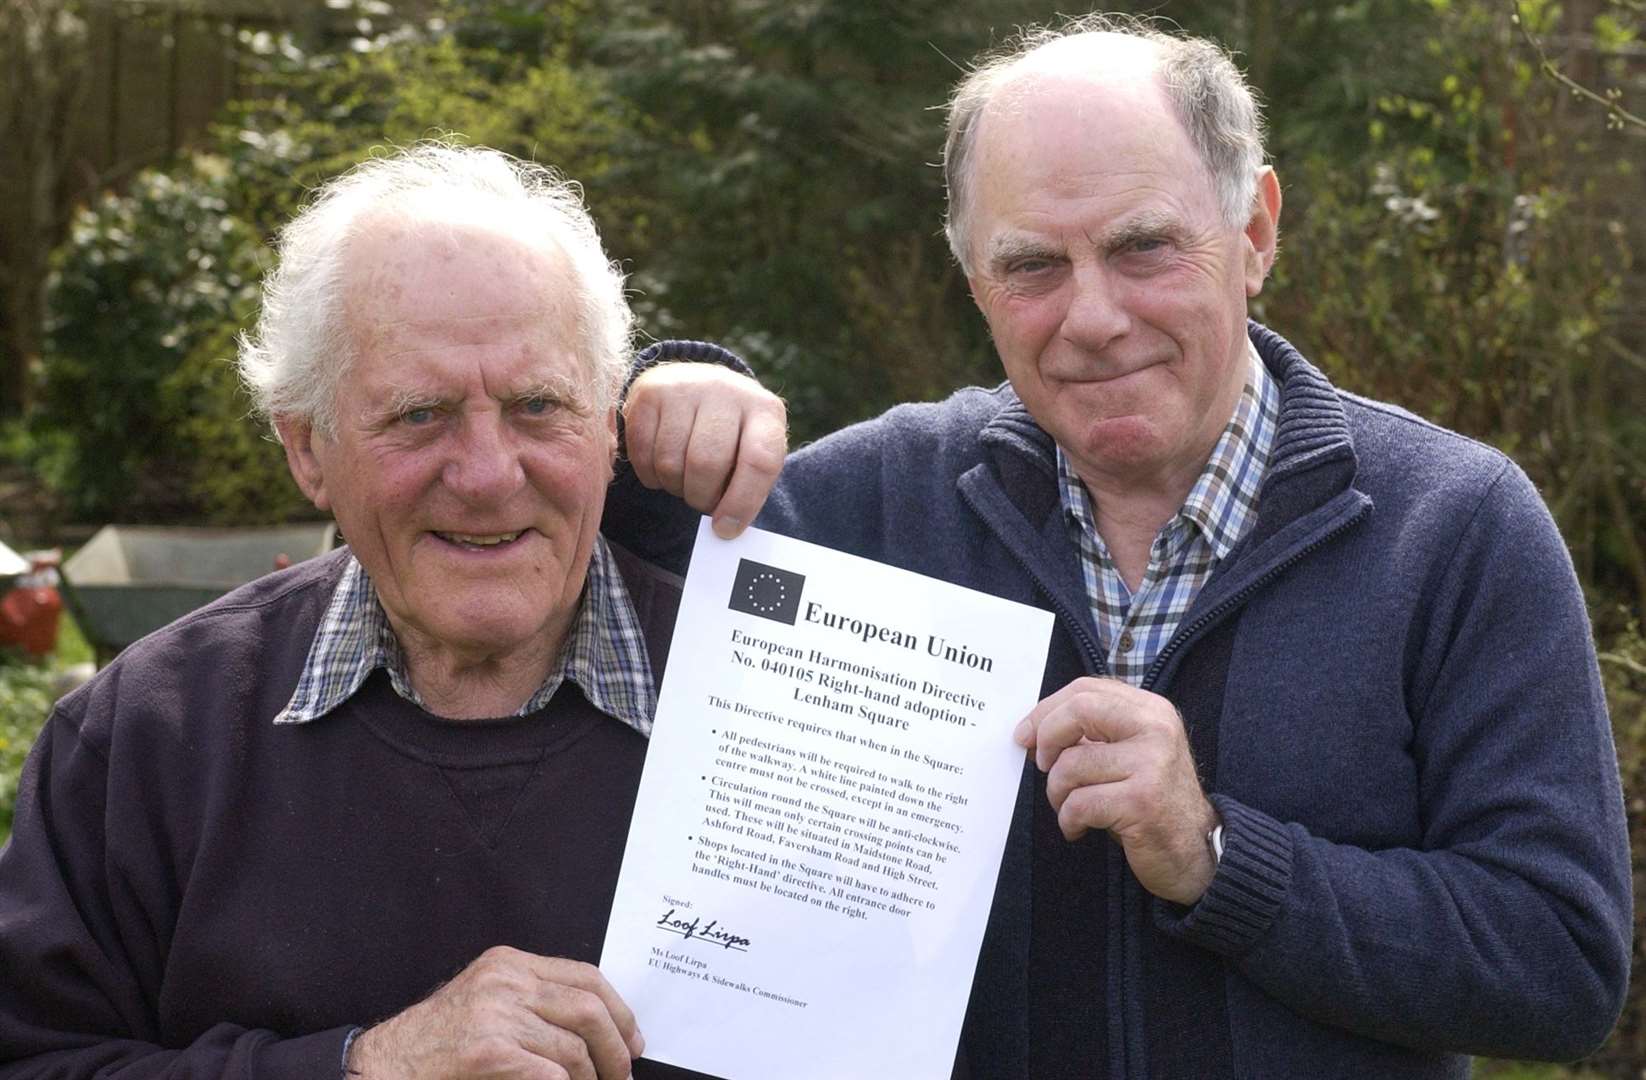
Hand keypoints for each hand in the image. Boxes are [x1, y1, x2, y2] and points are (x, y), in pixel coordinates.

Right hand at [347, 946, 642, 1079]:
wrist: (385, 1064)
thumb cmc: (438, 1042)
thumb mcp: (488, 1001)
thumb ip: (534, 1001)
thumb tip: (597, 1026)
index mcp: (510, 963)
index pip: (586, 977)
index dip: (619, 1010)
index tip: (633, 1039)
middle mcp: (506, 980)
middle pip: (589, 1008)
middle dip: (617, 1047)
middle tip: (624, 1073)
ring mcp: (495, 1013)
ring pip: (574, 1047)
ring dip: (594, 1077)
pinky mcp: (487, 1050)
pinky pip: (550, 1072)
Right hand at [622, 362, 785, 538]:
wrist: (702, 390)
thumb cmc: (732, 438)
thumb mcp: (751, 455)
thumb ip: (745, 490)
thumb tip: (723, 529)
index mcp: (764, 411)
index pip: (759, 460)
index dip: (742, 502)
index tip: (725, 529)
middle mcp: (726, 390)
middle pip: (706, 463)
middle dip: (700, 497)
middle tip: (702, 501)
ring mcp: (685, 386)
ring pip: (670, 461)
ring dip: (674, 486)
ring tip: (685, 479)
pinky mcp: (649, 392)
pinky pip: (642, 453)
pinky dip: (650, 475)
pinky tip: (662, 467)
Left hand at [1014, 677, 1218, 905]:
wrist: (1197, 852)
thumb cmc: (1151, 803)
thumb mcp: (1130, 755)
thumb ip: (1093, 734)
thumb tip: (1032, 729)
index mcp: (1151, 710)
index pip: (1086, 689)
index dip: (1046, 710)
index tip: (1026, 735)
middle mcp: (1156, 729)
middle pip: (1078, 710)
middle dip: (1046, 739)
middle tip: (1041, 766)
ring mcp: (1152, 764)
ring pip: (1071, 765)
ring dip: (1057, 793)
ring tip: (1069, 808)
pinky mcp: (1142, 801)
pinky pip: (1079, 803)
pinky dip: (1068, 820)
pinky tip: (1079, 829)